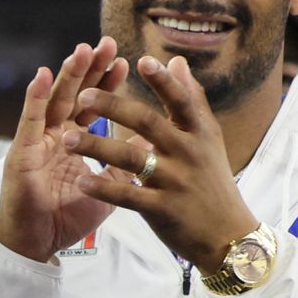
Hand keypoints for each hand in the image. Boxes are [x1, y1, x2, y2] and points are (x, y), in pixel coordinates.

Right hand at [0, 37, 130, 263]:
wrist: (39, 242)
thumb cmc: (66, 216)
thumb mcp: (107, 189)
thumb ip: (123, 165)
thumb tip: (149, 142)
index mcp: (73, 140)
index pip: (93, 105)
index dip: (108, 84)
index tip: (127, 62)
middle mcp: (54, 133)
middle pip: (75, 94)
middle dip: (91, 69)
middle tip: (108, 43)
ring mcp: (37, 139)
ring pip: (54, 99)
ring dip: (67, 74)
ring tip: (82, 51)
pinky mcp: (22, 151)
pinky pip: (28, 119)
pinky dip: (33, 96)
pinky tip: (41, 75)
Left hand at [69, 55, 261, 272]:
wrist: (231, 237)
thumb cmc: (213, 180)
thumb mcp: (208, 139)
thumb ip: (191, 100)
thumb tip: (178, 61)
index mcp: (198, 134)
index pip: (181, 101)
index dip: (163, 81)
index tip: (142, 60)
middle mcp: (188, 154)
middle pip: (148, 123)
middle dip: (114, 107)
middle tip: (82, 94)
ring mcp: (176, 182)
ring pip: (132, 159)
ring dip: (97, 146)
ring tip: (67, 139)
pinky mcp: (164, 210)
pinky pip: (129, 196)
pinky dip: (104, 188)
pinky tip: (81, 181)